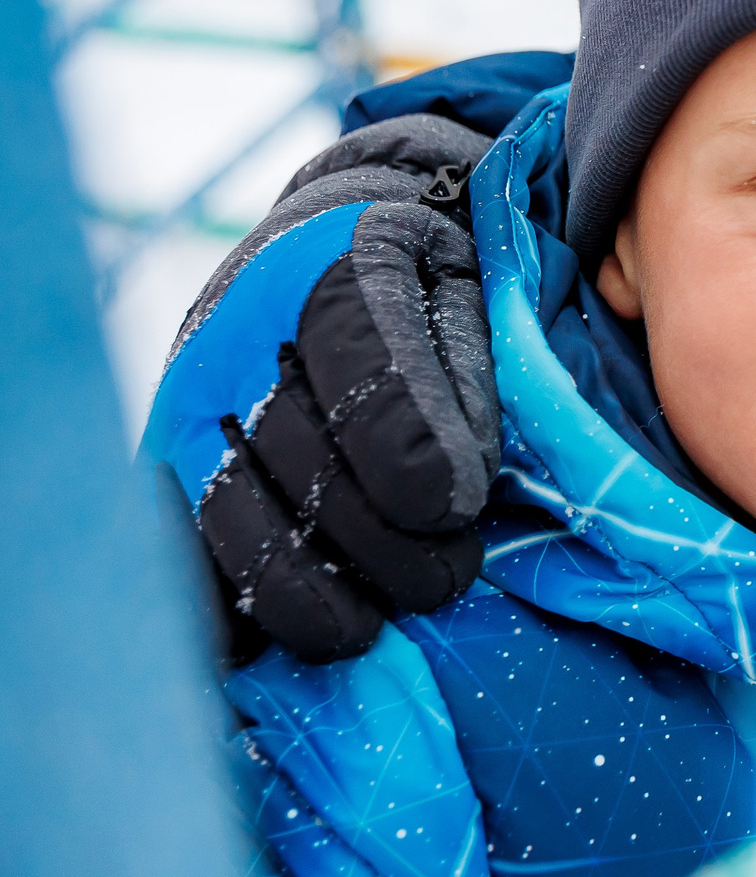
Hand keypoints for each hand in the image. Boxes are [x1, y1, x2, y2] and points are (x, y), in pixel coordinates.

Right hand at [186, 116, 500, 663]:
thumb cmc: (425, 277)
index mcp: (336, 267)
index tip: (460, 509)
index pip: (366, 371)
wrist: (330, 235)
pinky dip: (225, 605)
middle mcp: (241, 334)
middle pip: (302, 462)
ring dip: (312, 590)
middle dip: (383, 542)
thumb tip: (452, 493)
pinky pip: (177, 543)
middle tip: (449, 576)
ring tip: (379, 618)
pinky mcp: (163, 457)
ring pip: (234, 517)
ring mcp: (189, 399)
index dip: (411, 453)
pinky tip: (278, 640)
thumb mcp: (471, 292)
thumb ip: (468, 377)